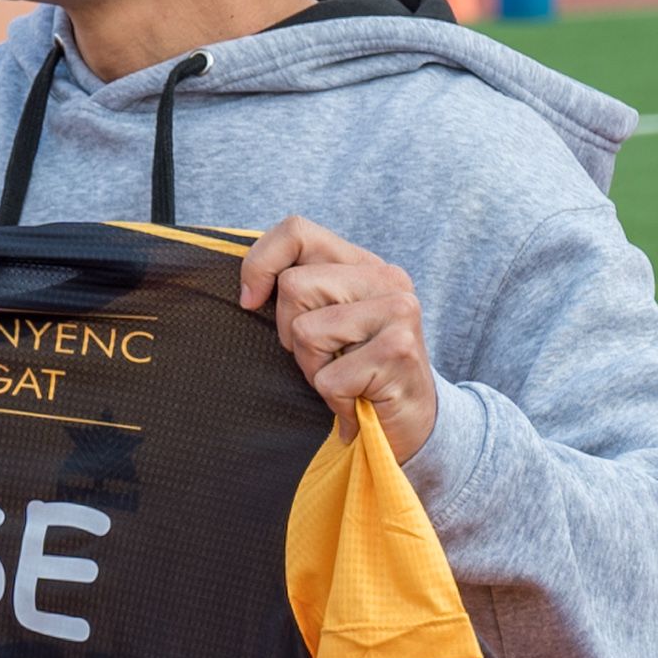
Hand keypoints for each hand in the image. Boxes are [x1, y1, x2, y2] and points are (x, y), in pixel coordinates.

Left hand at [240, 217, 435, 460]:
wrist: (411, 425)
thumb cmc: (356, 374)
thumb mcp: (325, 325)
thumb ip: (299, 294)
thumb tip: (246, 292)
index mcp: (364, 264)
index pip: (296, 231)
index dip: (259, 263)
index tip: (250, 302)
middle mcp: (386, 278)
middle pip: (293, 286)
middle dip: (291, 335)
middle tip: (326, 359)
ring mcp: (398, 311)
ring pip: (305, 331)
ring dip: (314, 368)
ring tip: (345, 378)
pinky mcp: (399, 350)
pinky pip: (327, 377)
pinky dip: (334, 399)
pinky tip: (359, 399)